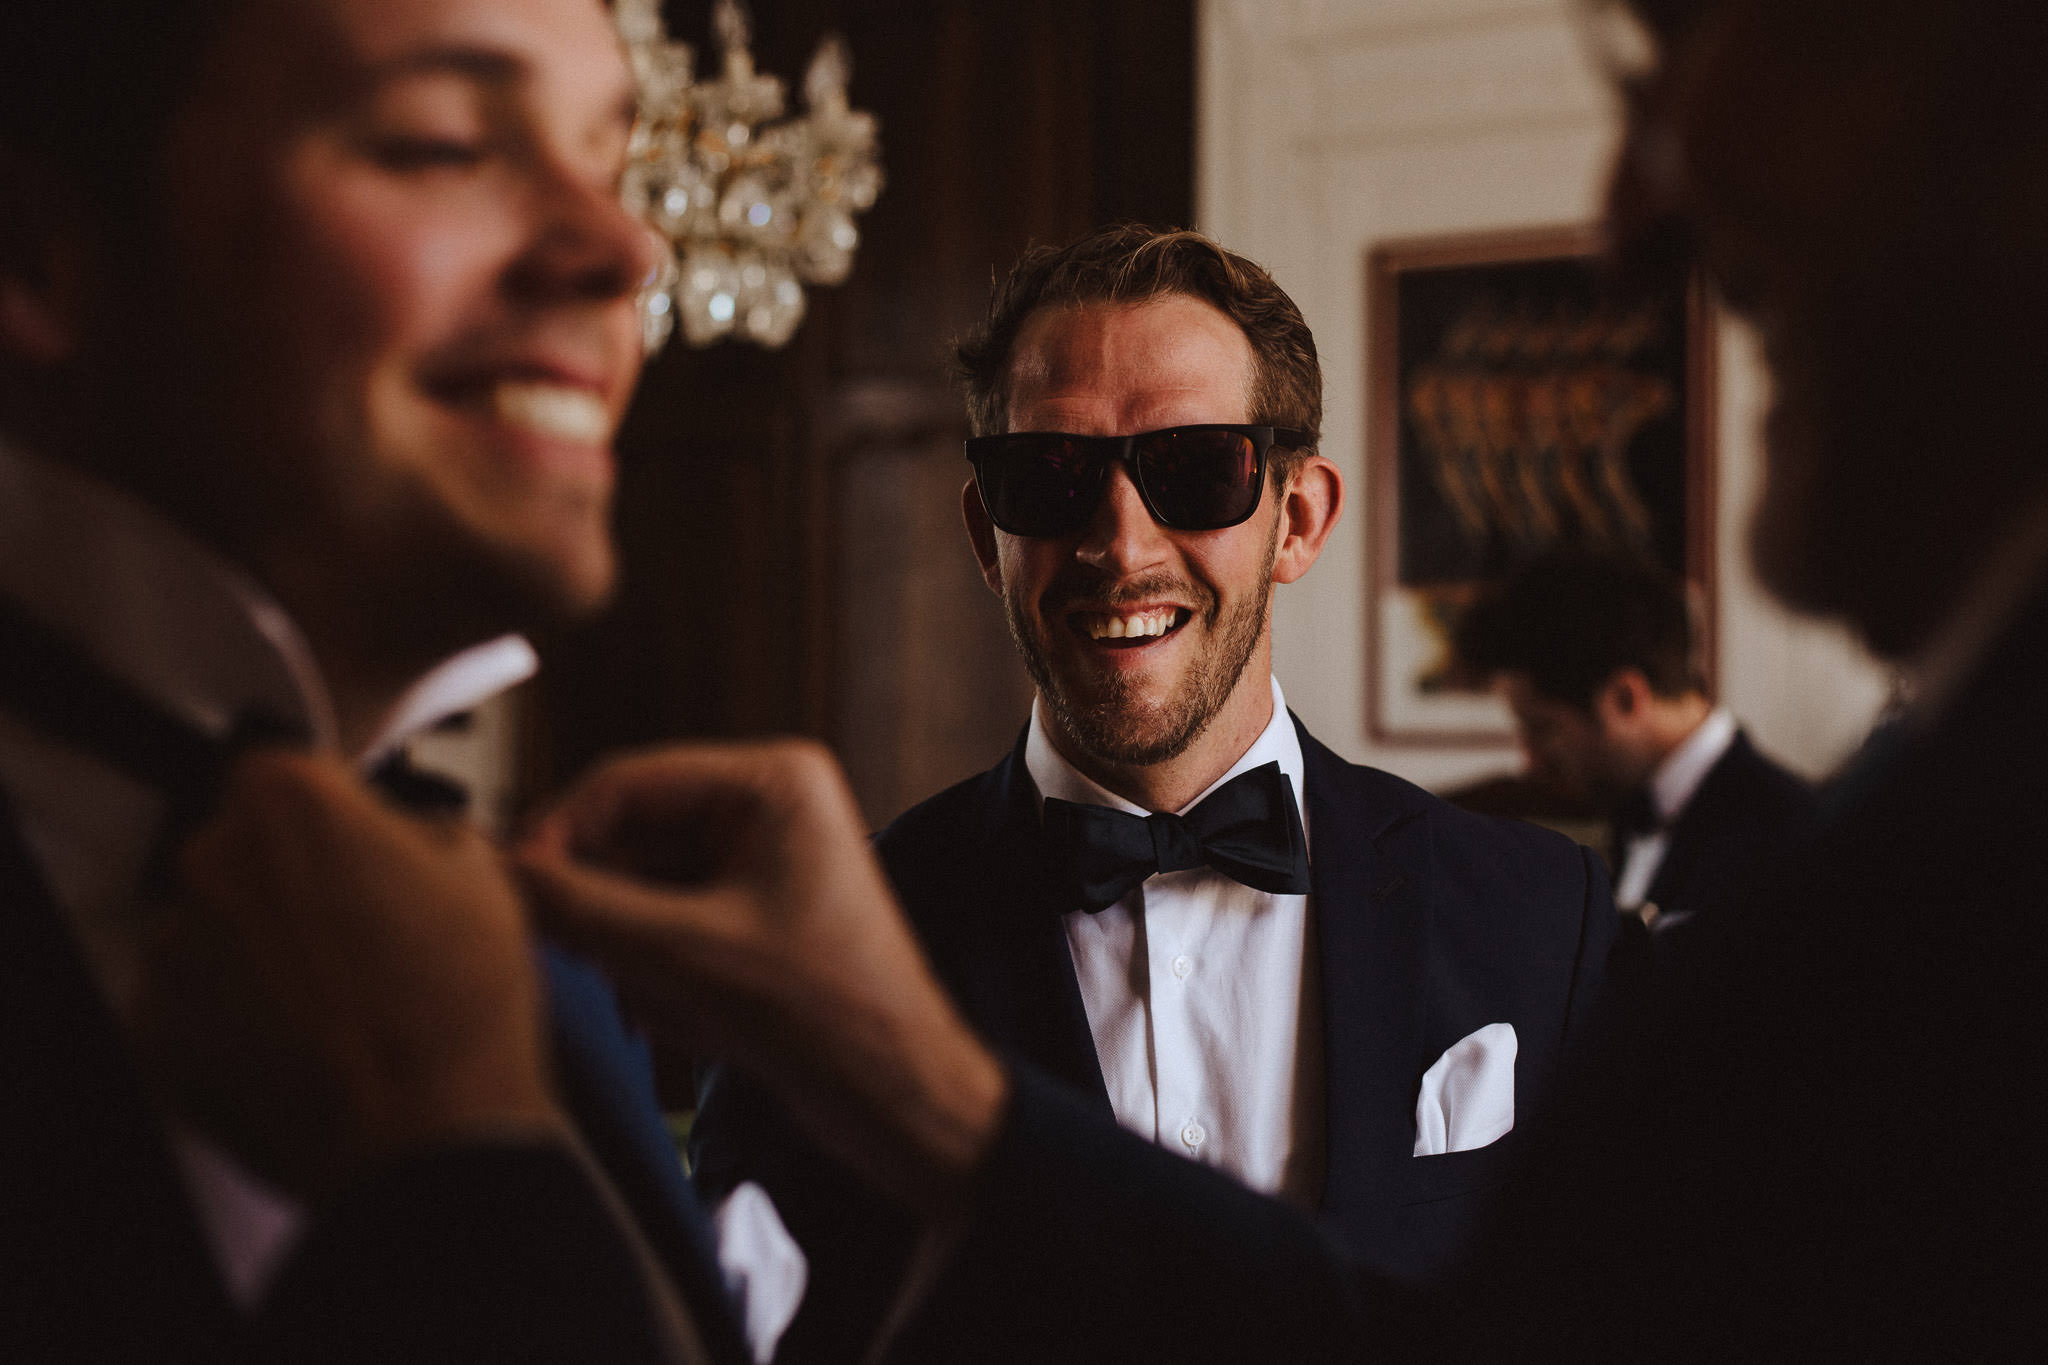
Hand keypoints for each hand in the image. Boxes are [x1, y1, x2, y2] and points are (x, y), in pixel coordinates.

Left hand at [135, 750, 563, 1200]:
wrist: (431, 1137)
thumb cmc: (459, 1011)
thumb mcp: (483, 874)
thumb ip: (420, 827)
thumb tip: (398, 836)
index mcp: (289, 804)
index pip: (292, 776)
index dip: (337, 817)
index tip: (361, 848)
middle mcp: (212, 865)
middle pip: (244, 851)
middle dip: (295, 883)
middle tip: (364, 932)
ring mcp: (173, 954)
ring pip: (216, 929)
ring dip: (263, 951)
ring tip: (342, 998)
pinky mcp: (155, 1035)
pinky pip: (193, 1005)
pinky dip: (235, 1019)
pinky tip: (306, 1041)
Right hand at [514, 739, 1007, 1218]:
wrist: (900, 1101)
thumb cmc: (830, 1017)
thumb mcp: (686, 958)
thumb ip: (583, 911)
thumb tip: (499, 875)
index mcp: (773, 780)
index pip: (625, 781)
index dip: (557, 836)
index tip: (508, 887)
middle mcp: (766, 806)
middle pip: (627, 840)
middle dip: (611, 917)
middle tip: (590, 963)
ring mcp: (757, 864)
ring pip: (638, 895)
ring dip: (639, 960)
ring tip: (683, 1009)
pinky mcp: (748, 920)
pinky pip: (663, 932)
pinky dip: (662, 981)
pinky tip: (700, 1024)